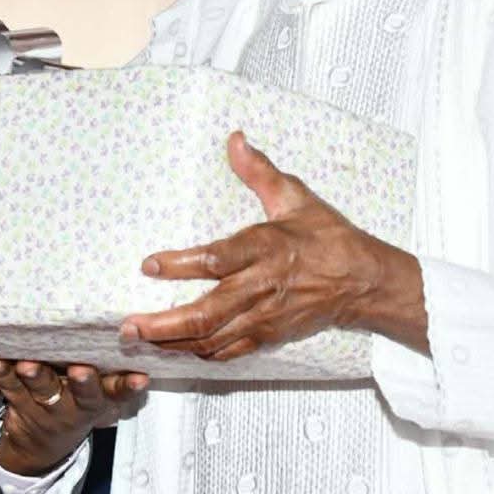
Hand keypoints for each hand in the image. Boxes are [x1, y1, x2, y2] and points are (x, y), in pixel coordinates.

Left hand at [0, 361, 147, 476]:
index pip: (118, 393)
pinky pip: (9, 388)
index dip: (128, 387)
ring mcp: (47, 408)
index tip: (139, 378)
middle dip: (82, 382)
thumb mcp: (97, 397)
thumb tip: (130, 334)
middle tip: (80, 370)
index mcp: (99, 400)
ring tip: (28, 364)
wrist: (41, 446)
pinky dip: (1, 373)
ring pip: (43, 390)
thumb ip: (108, 374)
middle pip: (82, 394)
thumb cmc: (76, 403)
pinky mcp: (20, 405)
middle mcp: (76, 406)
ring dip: (36, 375)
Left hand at [120, 132, 427, 359]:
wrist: (364, 281)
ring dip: (173, 343)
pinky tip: (174, 350)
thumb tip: (235, 140)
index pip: (216, 260)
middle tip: (129, 325)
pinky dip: (199, 353)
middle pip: (207, 312)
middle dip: (163, 323)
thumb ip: (259, 172)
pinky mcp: (268, 335)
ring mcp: (264, 317)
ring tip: (139, 340)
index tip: (149, 265)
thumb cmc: (328, 238)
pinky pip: (229, 351)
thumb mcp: (295, 197)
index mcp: (266, 249)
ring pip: (213, 339)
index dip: (180, 265)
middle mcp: (262, 287)